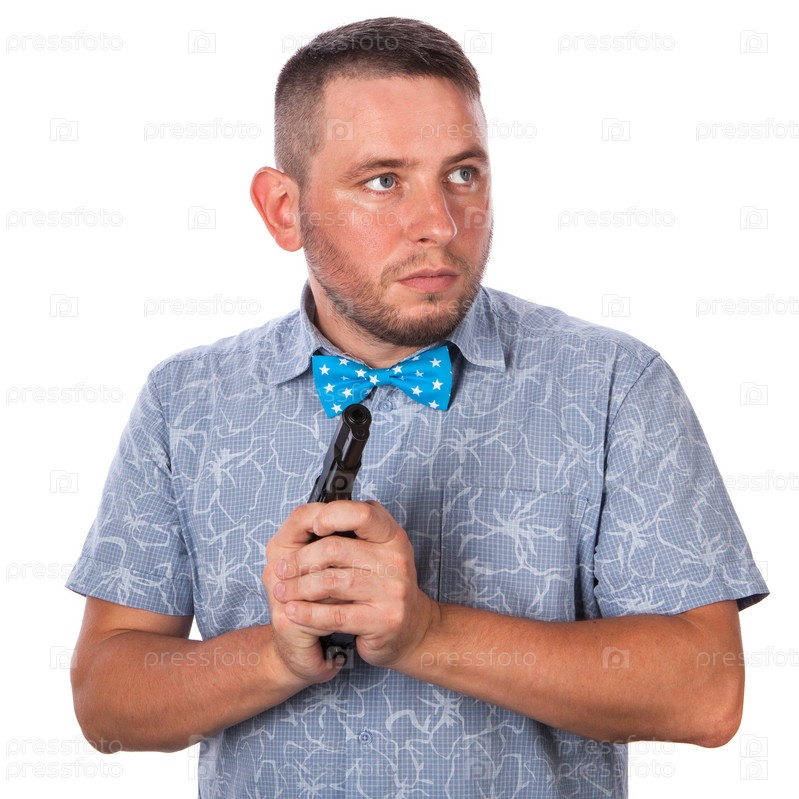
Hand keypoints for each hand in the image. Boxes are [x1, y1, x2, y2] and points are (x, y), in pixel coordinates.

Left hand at [268, 500, 436, 668]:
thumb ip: (351, 530)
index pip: (362, 514)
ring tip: (283, 591)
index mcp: (391, 535)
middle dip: (300, 559)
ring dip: (299, 587)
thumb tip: (310, 518)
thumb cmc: (382, 585)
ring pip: (331, 582)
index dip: (333, 515)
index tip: (313, 526)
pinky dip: (308, 613)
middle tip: (281, 569)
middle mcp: (395, 559)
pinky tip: (294, 611)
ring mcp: (392, 591)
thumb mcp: (375, 550)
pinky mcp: (383, 620)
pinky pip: (336, 615)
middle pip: (335, 548)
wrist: (411, 629)